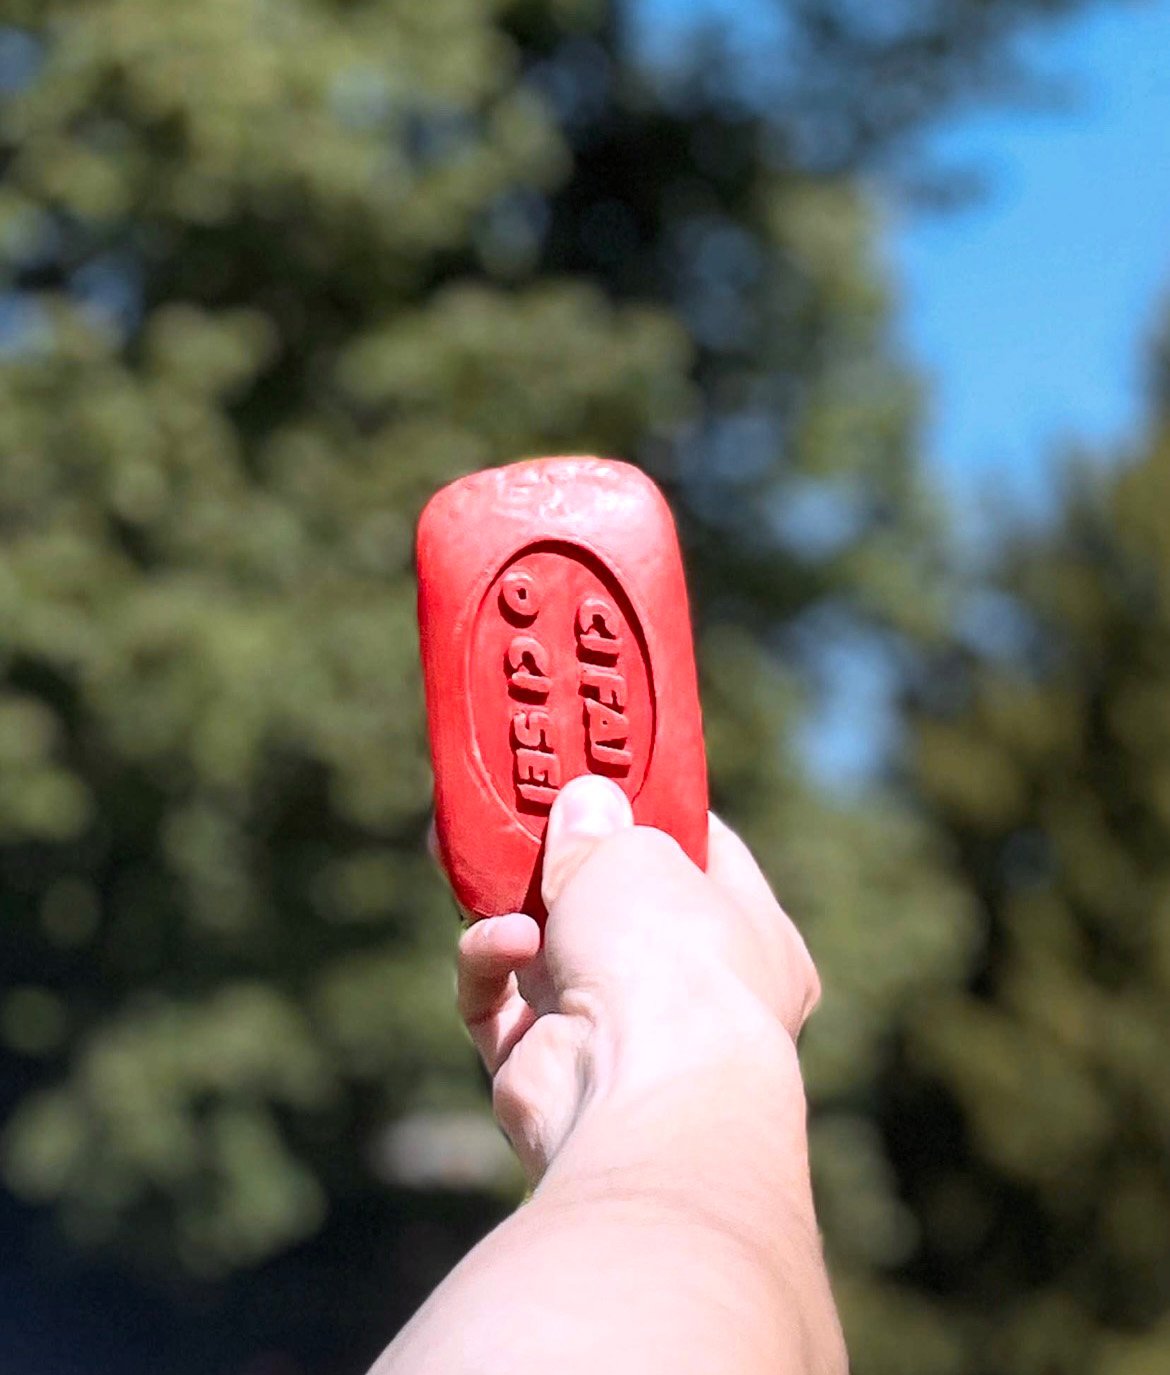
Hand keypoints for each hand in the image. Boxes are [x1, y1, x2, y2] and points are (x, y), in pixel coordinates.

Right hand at [450, 775, 820, 1181]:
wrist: (641, 1094)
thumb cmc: (672, 958)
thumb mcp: (636, 855)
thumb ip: (601, 827)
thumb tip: (583, 805)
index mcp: (752, 938)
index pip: (706, 859)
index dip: (652, 814)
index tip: (605, 777)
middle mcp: (691, 996)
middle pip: (612, 909)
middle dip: (558, 864)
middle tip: (512, 815)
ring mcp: (619, 1041)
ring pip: (545, 954)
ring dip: (513, 912)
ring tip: (477, 863)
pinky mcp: (548, 1074)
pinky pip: (502, 1007)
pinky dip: (492, 969)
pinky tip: (502, 944)